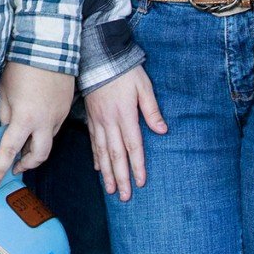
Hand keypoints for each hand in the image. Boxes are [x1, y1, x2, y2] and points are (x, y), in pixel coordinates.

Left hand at [0, 62, 75, 188]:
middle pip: (38, 156)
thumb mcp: (5, 91)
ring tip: (24, 141)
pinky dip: (44, 131)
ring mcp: (59, 116)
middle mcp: (45, 122)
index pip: (9, 150)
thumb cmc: (22, 66)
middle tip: (15, 166)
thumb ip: (6, 114)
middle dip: (26, 164)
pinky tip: (36, 123)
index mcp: (25, 118)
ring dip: (35, 146)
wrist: (49, 47)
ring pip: (48, 141)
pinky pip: (55, 127)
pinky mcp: (66, 108)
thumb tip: (8, 128)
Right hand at [84, 66, 167, 200]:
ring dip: (107, 173)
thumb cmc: (124, 71)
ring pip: (102, 152)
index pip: (133, 146)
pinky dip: (96, 157)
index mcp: (125, 115)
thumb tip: (162, 130)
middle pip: (116, 155)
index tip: (140, 182)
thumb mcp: (143, 86)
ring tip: (110, 190)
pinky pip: (93, 142)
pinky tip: (98, 169)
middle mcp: (110, 122)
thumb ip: (152, 109)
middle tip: (124, 197)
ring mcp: (98, 121)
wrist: (99, 57)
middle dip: (120, 177)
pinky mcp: (91, 118)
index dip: (137, 166)